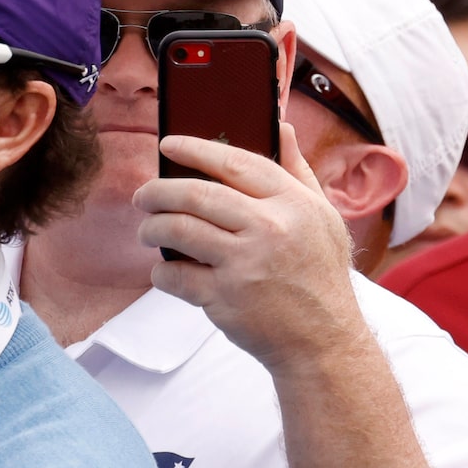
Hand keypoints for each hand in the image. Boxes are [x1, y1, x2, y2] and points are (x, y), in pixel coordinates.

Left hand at [140, 121, 374, 366]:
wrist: (324, 340)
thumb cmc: (321, 276)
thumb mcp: (324, 217)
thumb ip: (298, 171)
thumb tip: (280, 126)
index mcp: (293, 203)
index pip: (234, 163)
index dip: (195, 149)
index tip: (168, 145)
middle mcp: (269, 228)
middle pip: (195, 194)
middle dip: (158, 191)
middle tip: (143, 196)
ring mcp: (245, 264)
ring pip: (178, 229)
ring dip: (152, 227)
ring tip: (147, 230)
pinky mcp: (225, 297)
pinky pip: (175, 275)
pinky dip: (162, 272)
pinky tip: (165, 271)